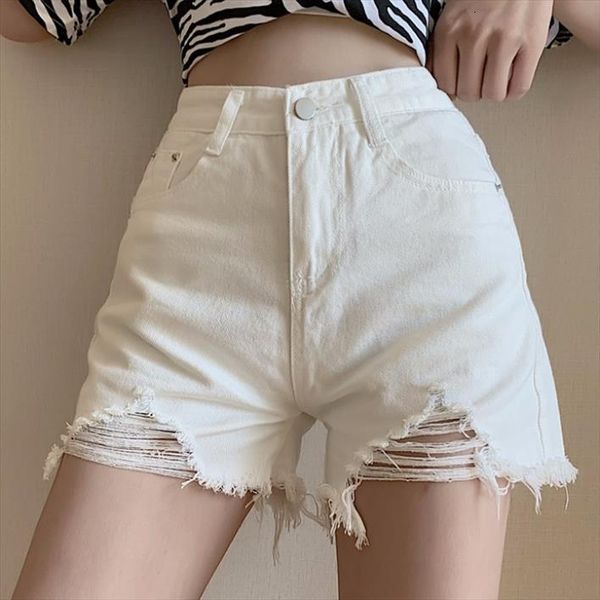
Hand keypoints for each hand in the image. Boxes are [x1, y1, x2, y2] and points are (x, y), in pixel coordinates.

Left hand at [425, 0, 553, 101]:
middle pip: (469, 92)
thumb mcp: (453, 15)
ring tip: (498, 78)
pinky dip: (514, 91)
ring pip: (492, 93)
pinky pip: (519, 87)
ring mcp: (503, 39)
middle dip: (476, 91)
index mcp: (449, 31)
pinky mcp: (530, 41)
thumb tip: (445, 89)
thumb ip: (444, 47)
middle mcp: (473, 36)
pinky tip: (513, 79)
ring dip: (495, 92)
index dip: (456, 89)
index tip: (464, 83)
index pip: (445, 84)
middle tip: (482, 79)